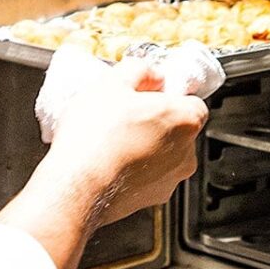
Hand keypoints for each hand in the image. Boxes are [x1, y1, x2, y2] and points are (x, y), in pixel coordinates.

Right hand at [48, 57, 206, 224]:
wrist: (76, 185)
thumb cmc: (95, 137)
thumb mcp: (113, 82)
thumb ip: (141, 70)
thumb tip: (149, 73)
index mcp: (185, 120)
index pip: (193, 102)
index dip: (170, 95)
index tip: (151, 94)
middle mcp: (186, 153)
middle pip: (179, 128)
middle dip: (157, 120)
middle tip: (127, 114)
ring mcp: (171, 179)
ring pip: (164, 154)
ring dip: (146, 145)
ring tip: (114, 139)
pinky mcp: (152, 198)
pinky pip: (150, 176)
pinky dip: (136, 168)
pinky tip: (111, 160)